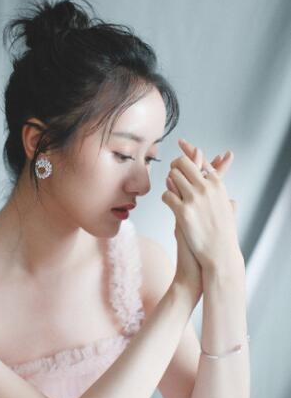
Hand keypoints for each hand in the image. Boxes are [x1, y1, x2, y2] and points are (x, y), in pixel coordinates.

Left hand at [162, 139, 239, 270]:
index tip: (182, 143)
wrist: (219, 254)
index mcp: (218, 184)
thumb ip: (227, 202)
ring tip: (171, 189)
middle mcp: (207, 188)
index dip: (190, 150)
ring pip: (172, 177)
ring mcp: (194, 199)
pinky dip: (166, 197)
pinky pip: (166, 195)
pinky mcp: (182, 212)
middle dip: (175, 166)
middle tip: (172, 171)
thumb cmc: (223, 235)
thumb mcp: (228, 213)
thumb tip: (232, 200)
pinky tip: (169, 201)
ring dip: (169, 182)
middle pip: (183, 163)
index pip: (201, 160)